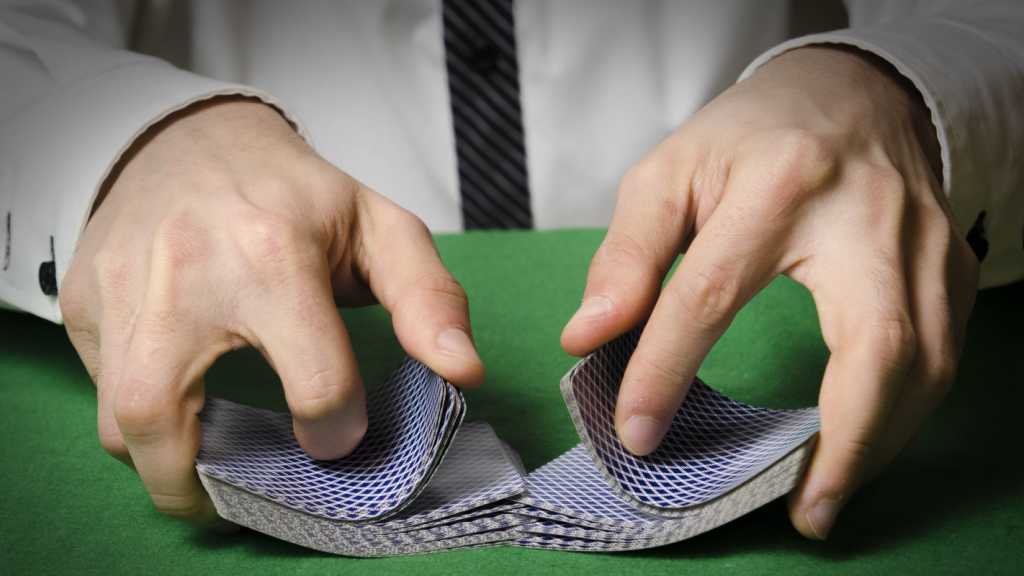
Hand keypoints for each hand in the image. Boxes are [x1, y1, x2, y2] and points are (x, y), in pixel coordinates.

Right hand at [60, 98, 483, 521]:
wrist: (193, 140)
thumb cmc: (294, 194)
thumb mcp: (379, 227)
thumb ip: (430, 299)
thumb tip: (464, 372)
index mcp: (276, 257)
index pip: (315, 383)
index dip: (339, 427)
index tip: (338, 430)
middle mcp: (185, 278)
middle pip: (163, 416)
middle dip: (199, 487)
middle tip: (239, 497)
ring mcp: (123, 290)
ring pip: (116, 419)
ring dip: (161, 463)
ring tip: (205, 464)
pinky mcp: (88, 302)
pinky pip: (99, 388)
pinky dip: (134, 420)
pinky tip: (179, 405)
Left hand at [562, 47, 978, 538]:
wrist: (850, 94)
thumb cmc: (749, 138)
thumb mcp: (670, 173)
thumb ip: (627, 255)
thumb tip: (587, 337)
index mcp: (776, 183)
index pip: (713, 292)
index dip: (667, 369)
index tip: (638, 432)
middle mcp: (864, 213)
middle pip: (874, 341)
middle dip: (843, 441)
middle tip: (803, 510)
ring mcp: (922, 240)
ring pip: (925, 360)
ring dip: (881, 442)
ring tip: (828, 493)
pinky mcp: (952, 263)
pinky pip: (944, 352)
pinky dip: (906, 412)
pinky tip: (865, 441)